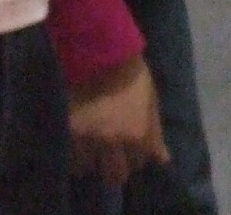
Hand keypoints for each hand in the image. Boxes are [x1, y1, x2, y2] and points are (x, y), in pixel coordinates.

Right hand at [69, 54, 167, 186]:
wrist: (99, 52)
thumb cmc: (131, 75)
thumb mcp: (151, 102)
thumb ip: (155, 134)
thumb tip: (163, 160)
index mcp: (138, 136)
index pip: (138, 165)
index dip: (134, 156)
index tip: (129, 148)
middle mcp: (114, 143)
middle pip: (114, 177)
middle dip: (114, 167)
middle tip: (110, 153)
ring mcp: (88, 140)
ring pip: (89, 169)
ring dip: (91, 160)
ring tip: (91, 144)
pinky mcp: (67, 133)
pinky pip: (71, 159)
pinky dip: (75, 154)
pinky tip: (78, 142)